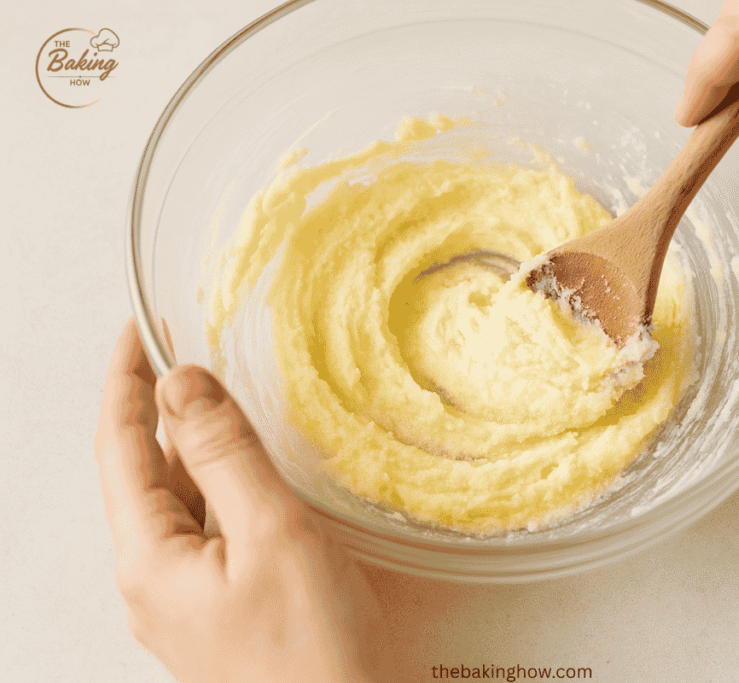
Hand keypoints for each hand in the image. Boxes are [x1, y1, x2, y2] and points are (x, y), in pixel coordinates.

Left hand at [94, 319, 387, 682]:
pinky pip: (208, 529)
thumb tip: (182, 386)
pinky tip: (247, 472)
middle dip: (158, 409)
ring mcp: (187, 599)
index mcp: (150, 560)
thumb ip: (224, 454)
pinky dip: (220, 485)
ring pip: (180, 502)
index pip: (119, 447)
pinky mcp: (221, 608)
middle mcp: (156, 581)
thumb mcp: (272, 534)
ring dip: (192, 446)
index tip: (139, 331)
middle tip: (182, 350)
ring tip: (216, 400)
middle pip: (144, 474)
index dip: (126, 382)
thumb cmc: (313, 653)